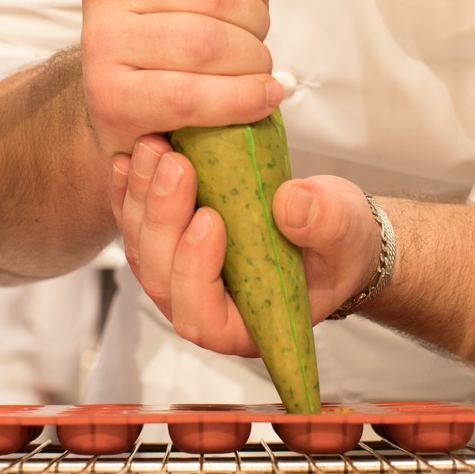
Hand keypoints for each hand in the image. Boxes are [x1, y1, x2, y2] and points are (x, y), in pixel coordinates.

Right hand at [81, 0, 284, 157]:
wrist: (121, 106)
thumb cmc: (174, 35)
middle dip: (255, 20)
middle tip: (254, 40)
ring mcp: (102, 40)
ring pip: (206, 43)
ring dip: (252, 62)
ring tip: (254, 71)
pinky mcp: (110, 96)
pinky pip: (191, 95)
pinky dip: (240, 99)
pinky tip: (261, 97)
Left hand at [110, 136, 383, 355]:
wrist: (325, 224)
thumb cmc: (338, 244)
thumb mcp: (344, 232)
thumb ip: (323, 224)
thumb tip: (290, 205)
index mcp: (245, 325)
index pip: (203, 316)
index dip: (196, 271)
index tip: (210, 219)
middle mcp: (202, 307)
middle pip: (162, 276)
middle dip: (163, 218)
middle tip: (173, 165)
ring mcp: (180, 276)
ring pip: (143, 247)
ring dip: (142, 198)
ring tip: (153, 148)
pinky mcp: (169, 242)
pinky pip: (137, 222)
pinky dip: (130, 190)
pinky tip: (131, 158)